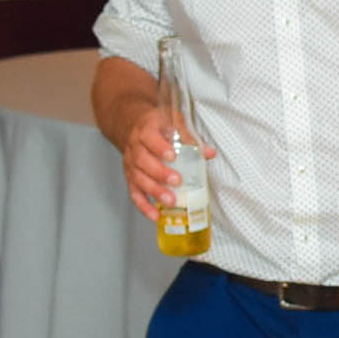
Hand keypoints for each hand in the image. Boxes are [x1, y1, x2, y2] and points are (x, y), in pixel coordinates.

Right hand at [116, 104, 213, 222]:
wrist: (130, 125)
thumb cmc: (155, 124)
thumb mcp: (172, 121)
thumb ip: (190, 137)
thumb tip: (209, 152)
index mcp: (146, 131)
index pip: (150, 139)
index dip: (160, 148)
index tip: (172, 156)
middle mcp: (135, 148)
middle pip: (143, 162)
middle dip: (160, 173)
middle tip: (177, 181)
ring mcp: (131, 164)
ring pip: (139, 179)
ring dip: (154, 192)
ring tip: (170, 202)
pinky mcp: (130, 177)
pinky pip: (134, 193)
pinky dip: (144, 206)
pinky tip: (155, 216)